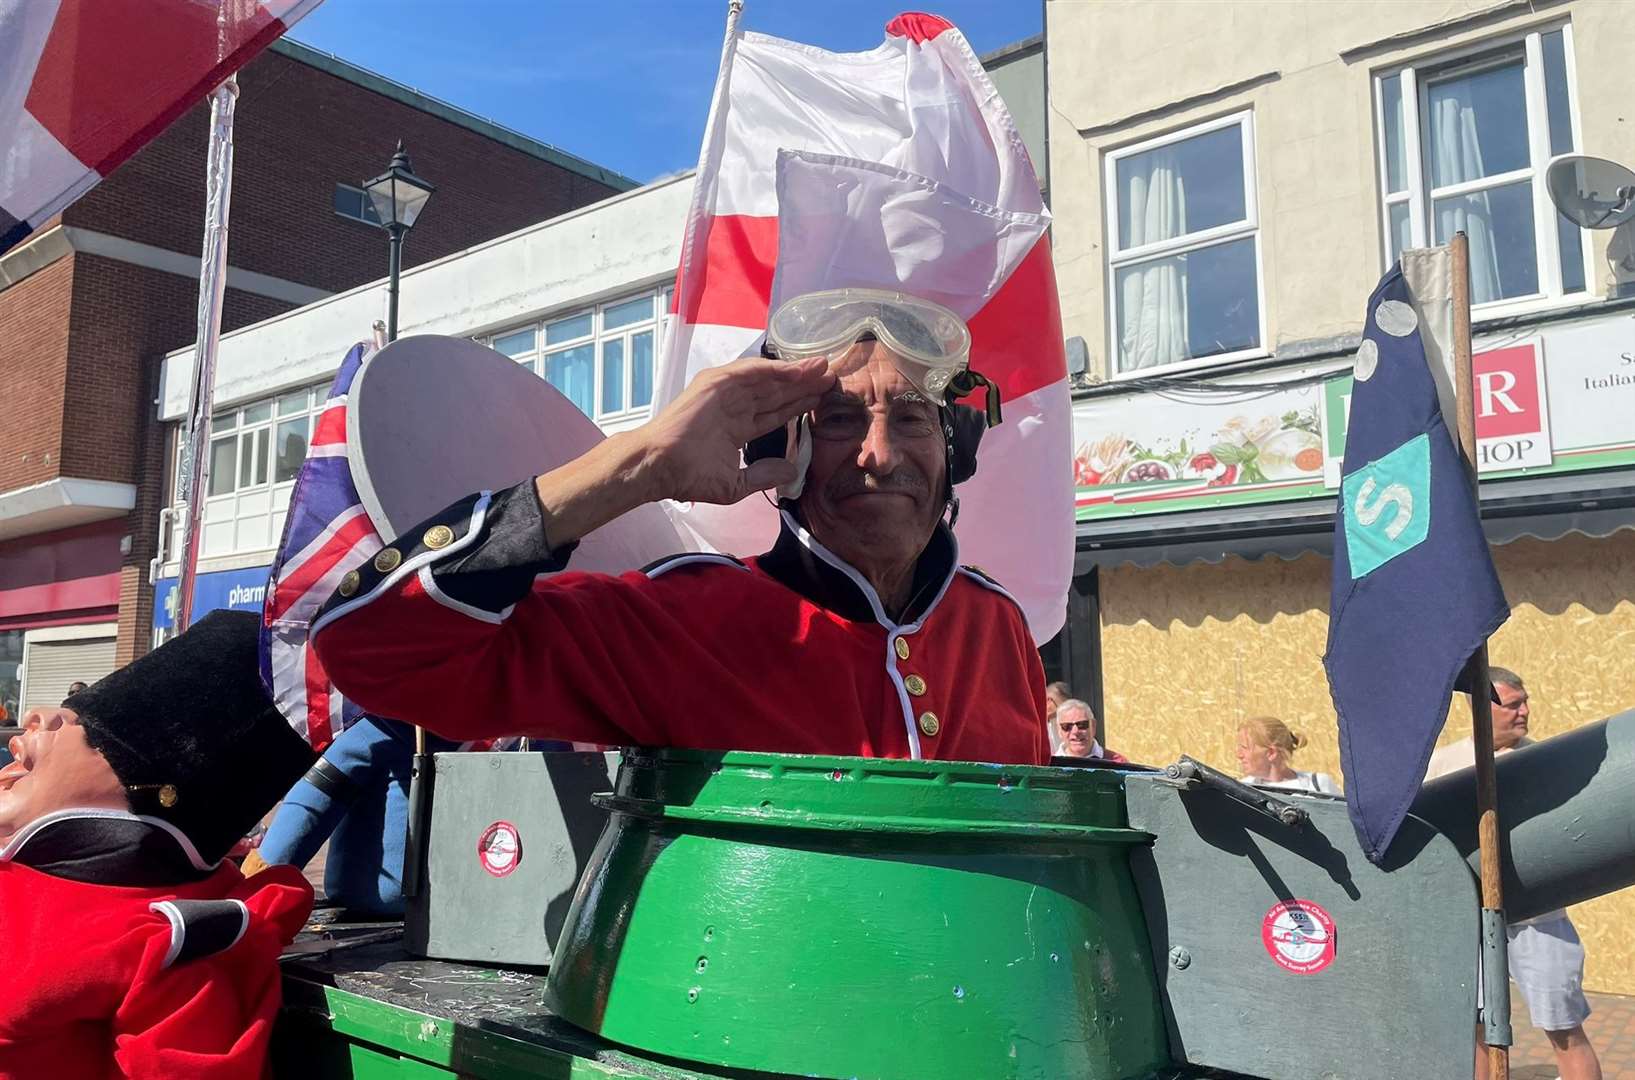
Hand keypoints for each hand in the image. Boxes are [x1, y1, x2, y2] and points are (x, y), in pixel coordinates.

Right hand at [534, 357, 833, 546]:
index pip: (775, 413)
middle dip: (803, 385)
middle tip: (831, 376)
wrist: (661, 466)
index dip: (798, 406)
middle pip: (776, 393)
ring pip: (767, 380)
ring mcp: (724, 392)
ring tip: (822, 367)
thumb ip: (763, 476)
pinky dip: (774, 370)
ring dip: (794, 373)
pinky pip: (751, 373)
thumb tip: (792, 471)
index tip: (823, 399)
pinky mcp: (716, 382)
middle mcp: (732, 406)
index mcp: (736, 428)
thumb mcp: (735, 484)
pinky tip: (796, 369)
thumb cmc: (690, 476)